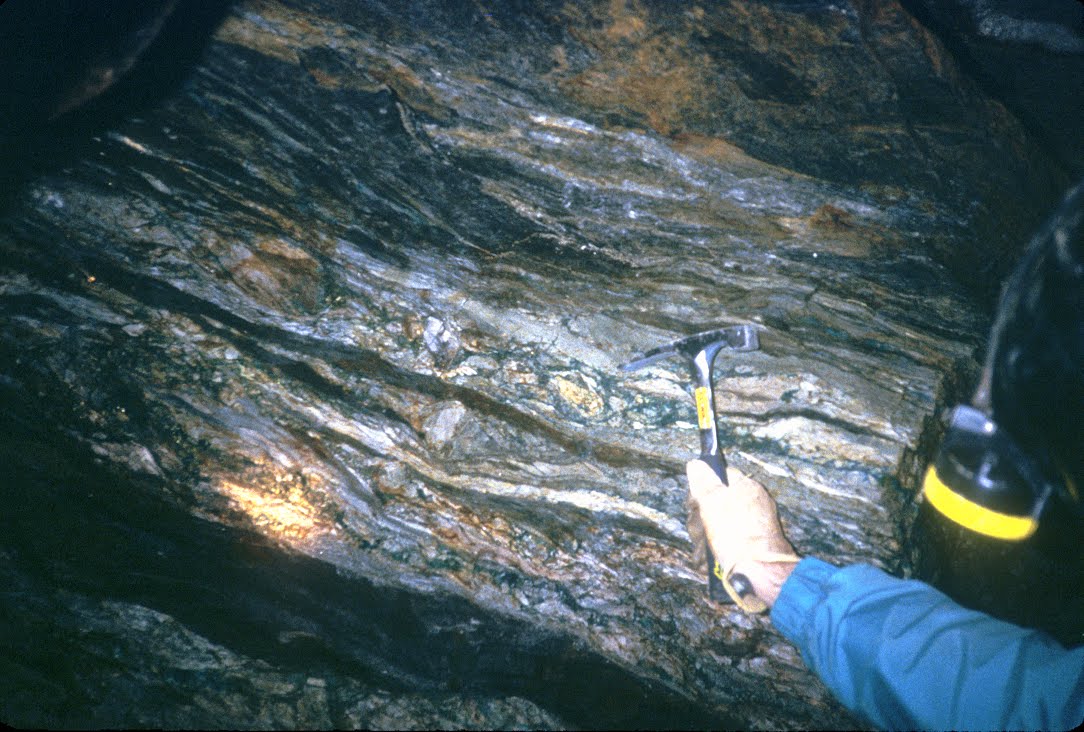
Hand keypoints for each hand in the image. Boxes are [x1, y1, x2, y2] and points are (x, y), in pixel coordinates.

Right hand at [686, 460, 799, 610]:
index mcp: (745, 488)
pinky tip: (709, 563)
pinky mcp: (749, 547)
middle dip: (700, 521)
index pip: (717, 477)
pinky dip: (715, 553)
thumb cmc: (736, 535)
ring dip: (704, 541)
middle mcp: (750, 504)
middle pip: (713, 505)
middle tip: (700, 533)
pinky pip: (726, 544)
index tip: (693, 505)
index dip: (700, 491)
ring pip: (717, 527)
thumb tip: (696, 463)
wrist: (760, 573)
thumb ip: (703, 481)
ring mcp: (751, 527)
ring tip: (704, 555)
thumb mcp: (713, 502)